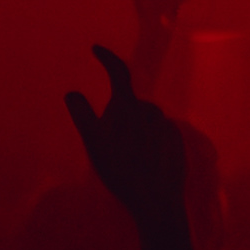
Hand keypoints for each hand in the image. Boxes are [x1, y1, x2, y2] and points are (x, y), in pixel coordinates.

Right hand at [63, 45, 191, 249]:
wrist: (155, 200)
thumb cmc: (120, 171)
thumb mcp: (93, 144)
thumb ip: (82, 115)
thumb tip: (72, 93)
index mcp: (129, 106)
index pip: (118, 72)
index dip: (107, 58)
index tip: (96, 50)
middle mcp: (151, 110)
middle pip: (129, 105)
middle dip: (118, 117)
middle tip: (109, 146)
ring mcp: (166, 126)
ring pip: (144, 121)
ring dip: (134, 132)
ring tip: (127, 161)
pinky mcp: (177, 141)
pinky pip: (158, 135)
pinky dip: (149, 142)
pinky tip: (144, 164)